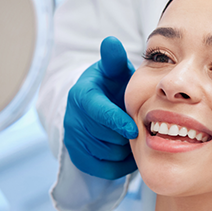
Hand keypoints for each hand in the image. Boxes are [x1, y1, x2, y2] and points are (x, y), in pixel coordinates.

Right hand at [64, 36, 137, 178]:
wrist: (97, 106)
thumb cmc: (111, 86)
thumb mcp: (113, 71)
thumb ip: (114, 59)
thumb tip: (111, 41)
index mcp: (81, 95)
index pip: (97, 112)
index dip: (116, 122)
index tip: (134, 129)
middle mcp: (73, 118)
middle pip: (104, 136)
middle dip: (124, 135)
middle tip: (139, 129)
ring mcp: (73, 139)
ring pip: (105, 154)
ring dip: (124, 149)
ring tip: (132, 137)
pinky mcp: (78, 157)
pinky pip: (103, 169)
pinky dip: (119, 164)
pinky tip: (126, 150)